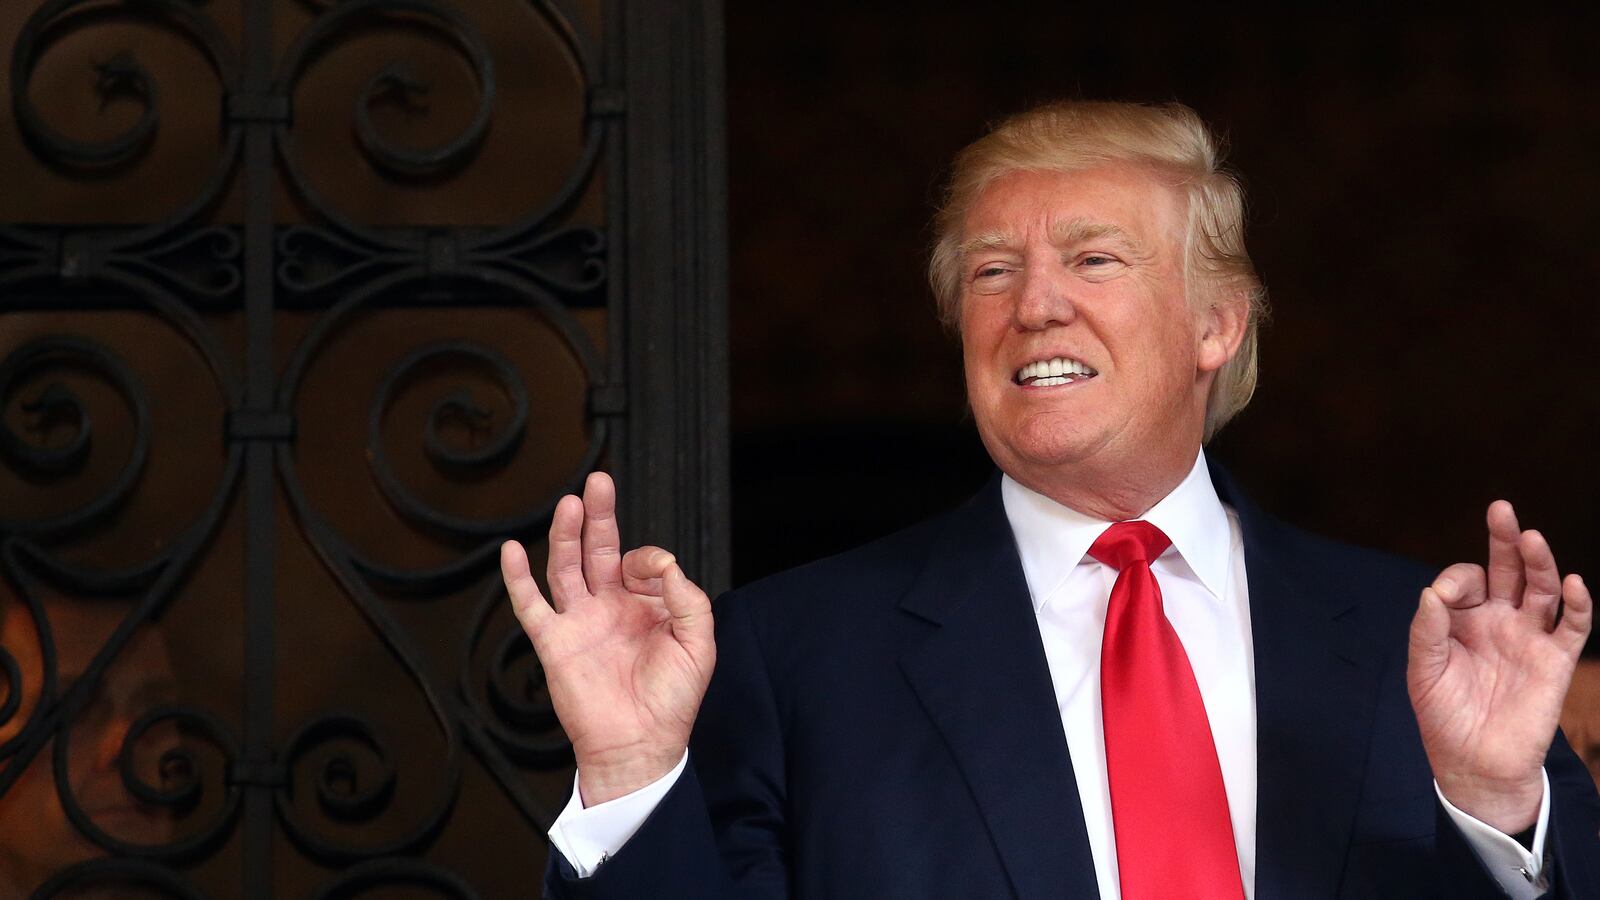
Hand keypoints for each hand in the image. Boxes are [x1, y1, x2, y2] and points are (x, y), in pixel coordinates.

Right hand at [502, 472, 715, 805]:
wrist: (641, 745)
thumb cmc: (672, 701)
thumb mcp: (698, 644)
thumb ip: (687, 599)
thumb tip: (664, 562)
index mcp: (645, 606)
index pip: (642, 562)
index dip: (650, 560)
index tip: (659, 573)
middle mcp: (610, 607)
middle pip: (599, 550)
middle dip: (599, 516)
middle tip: (599, 481)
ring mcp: (580, 622)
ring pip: (567, 568)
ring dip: (565, 535)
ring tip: (569, 504)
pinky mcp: (555, 643)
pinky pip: (531, 606)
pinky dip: (518, 579)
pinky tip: (512, 551)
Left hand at [1408, 500, 1592, 832]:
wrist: (1474, 763)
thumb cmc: (1444, 715)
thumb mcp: (1423, 672)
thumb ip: (1427, 631)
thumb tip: (1431, 592)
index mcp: (1463, 619)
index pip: (1466, 580)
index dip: (1457, 579)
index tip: (1445, 597)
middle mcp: (1499, 620)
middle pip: (1508, 570)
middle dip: (1504, 540)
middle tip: (1501, 509)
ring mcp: (1529, 637)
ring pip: (1540, 590)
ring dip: (1539, 563)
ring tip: (1531, 538)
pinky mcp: (1554, 660)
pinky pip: (1572, 627)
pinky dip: (1577, 604)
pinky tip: (1573, 583)